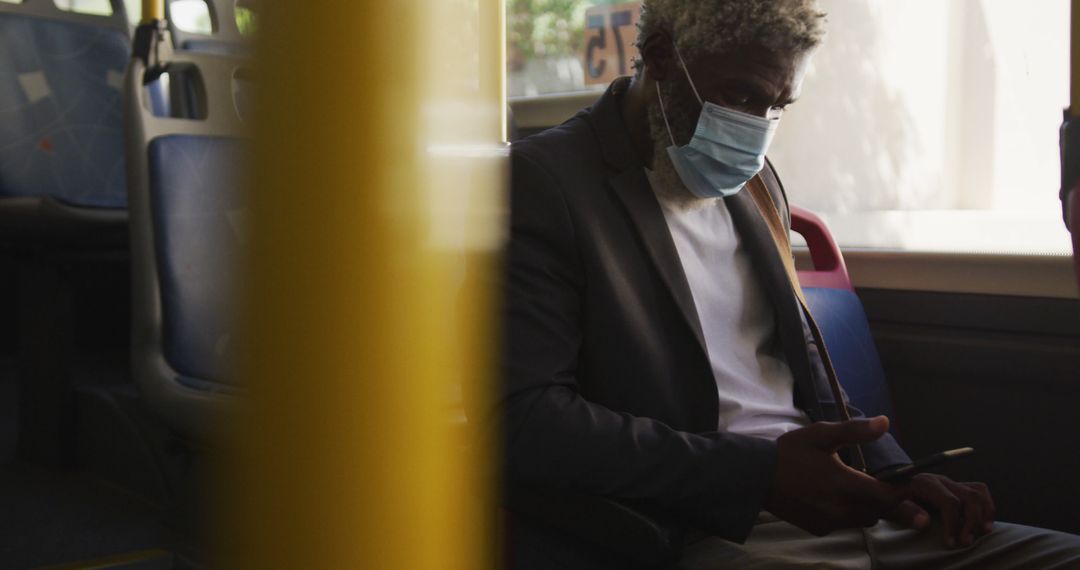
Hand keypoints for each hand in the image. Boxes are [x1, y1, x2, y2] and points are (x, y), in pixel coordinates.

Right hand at [766, 416, 907, 535]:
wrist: (756, 477)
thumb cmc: (789, 452)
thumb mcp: (820, 435)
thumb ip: (854, 430)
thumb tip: (885, 423)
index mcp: (842, 483)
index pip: (888, 496)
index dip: (903, 491)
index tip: (909, 482)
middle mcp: (839, 507)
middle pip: (881, 511)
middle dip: (890, 500)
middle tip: (892, 487)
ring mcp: (829, 521)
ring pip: (865, 519)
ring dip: (871, 508)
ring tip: (865, 491)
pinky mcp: (820, 528)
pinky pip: (846, 524)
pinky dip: (850, 514)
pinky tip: (839, 499)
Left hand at [887, 474, 994, 548]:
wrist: (882, 488)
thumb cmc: (884, 499)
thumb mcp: (886, 505)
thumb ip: (904, 512)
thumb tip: (925, 522)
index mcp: (923, 483)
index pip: (949, 502)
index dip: (953, 524)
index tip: (950, 544)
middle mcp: (939, 480)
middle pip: (969, 496)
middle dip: (971, 521)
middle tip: (965, 543)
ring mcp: (948, 483)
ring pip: (977, 492)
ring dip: (984, 514)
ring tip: (981, 534)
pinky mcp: (954, 488)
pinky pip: (979, 491)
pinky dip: (986, 507)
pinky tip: (983, 524)